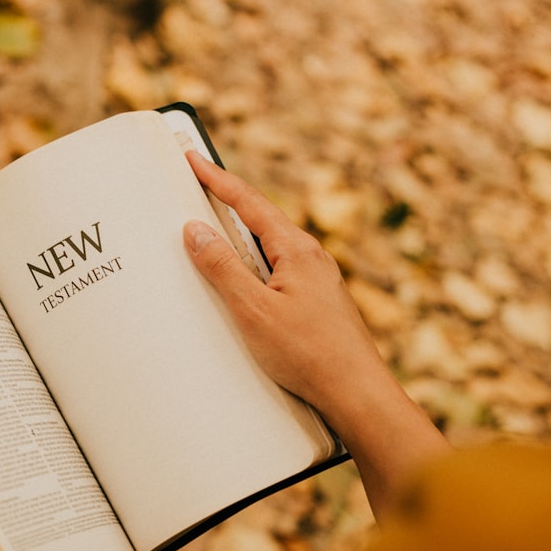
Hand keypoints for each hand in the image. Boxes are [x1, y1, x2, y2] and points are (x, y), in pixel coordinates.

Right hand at [183, 151, 448, 520]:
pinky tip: (243, 280)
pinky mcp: (317, 302)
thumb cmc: (309, 354)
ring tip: (213, 229)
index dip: (217, 179)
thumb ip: (223, 268)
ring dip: (240, 235)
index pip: (249, 203)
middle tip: (199, 184)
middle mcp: (311, 258)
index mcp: (297, 250)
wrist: (357, 393)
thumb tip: (196, 231)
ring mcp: (317, 280)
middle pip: (262, 218)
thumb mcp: (254, 310)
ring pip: (270, 246)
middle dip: (228, 201)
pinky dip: (253, 263)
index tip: (193, 158)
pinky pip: (277, 269)